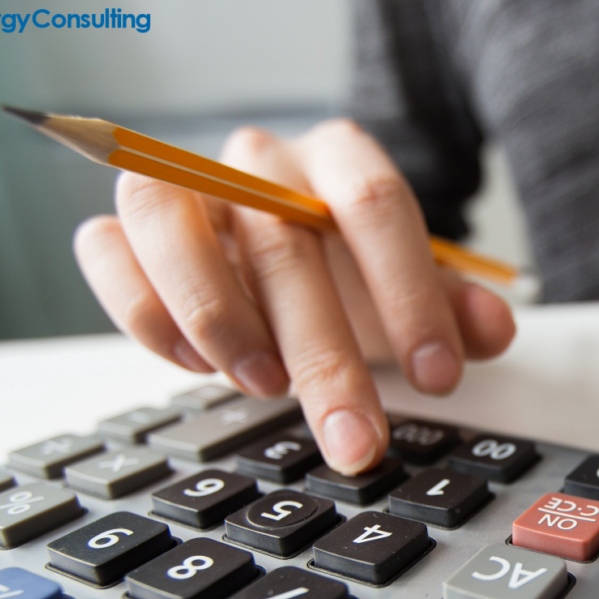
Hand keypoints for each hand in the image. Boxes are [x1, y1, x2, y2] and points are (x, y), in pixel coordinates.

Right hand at [73, 121, 515, 472]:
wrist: (281, 246)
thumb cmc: (349, 272)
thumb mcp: (409, 291)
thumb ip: (454, 309)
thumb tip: (492, 329)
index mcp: (339, 157)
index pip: (374, 203)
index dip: (408, 294)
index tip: (437, 378)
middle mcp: (257, 161)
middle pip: (283, 241)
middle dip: (326, 357)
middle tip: (356, 440)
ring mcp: (183, 186)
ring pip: (166, 217)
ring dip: (214, 314)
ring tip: (265, 390)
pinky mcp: (124, 226)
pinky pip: (106, 250)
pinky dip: (145, 312)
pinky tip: (197, 368)